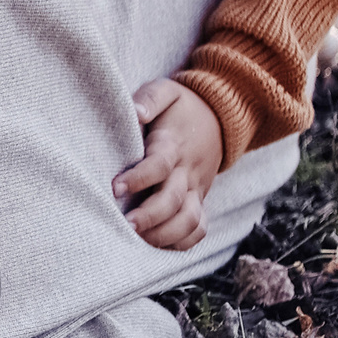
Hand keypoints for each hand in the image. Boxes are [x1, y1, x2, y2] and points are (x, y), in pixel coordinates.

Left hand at [113, 79, 222, 250]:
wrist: (220, 117)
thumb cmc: (181, 107)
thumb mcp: (166, 91)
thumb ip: (150, 98)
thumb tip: (136, 111)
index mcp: (174, 145)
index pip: (160, 165)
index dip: (140, 178)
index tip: (116, 187)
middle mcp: (187, 171)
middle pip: (173, 200)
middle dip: (150, 216)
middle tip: (125, 225)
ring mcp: (196, 188)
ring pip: (189, 220)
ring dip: (165, 234)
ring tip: (138, 240)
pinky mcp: (200, 200)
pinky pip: (199, 228)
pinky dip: (183, 242)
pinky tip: (157, 246)